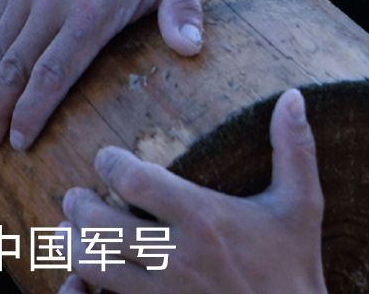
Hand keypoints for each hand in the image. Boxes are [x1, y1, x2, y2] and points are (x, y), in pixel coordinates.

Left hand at [58, 90, 324, 293]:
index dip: (109, 163)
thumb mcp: (302, 207)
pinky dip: (85, 286)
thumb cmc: (294, 268)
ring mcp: (163, 293)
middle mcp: (176, 256)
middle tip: (75, 197)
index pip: (134, 180)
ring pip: (92, 266)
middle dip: (78, 205)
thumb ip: (294, 150)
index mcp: (204, 218)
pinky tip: (84, 276)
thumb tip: (293, 96)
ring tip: (67, 233)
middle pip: (100, 224)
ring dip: (71, 246)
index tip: (106, 159)